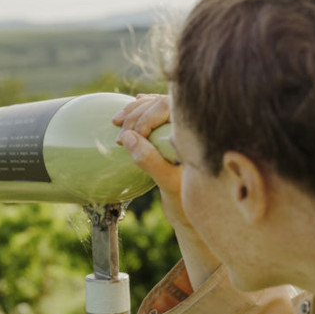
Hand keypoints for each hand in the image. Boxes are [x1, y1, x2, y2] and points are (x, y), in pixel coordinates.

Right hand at [113, 94, 181, 214]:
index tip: (132, 139)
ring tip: (117, 122)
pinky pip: (157, 109)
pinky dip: (142, 107)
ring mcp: (183, 124)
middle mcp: (193, 123)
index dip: (146, 117)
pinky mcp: (174, 129)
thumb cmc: (186, 198)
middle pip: (159, 103)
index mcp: (197, 131)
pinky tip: (135, 103)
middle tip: (120, 139)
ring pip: (156, 103)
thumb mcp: (167, 182)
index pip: (169, 107)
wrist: (192, 210)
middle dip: (135, 115)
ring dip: (135, 110)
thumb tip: (128, 137)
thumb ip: (150, 160)